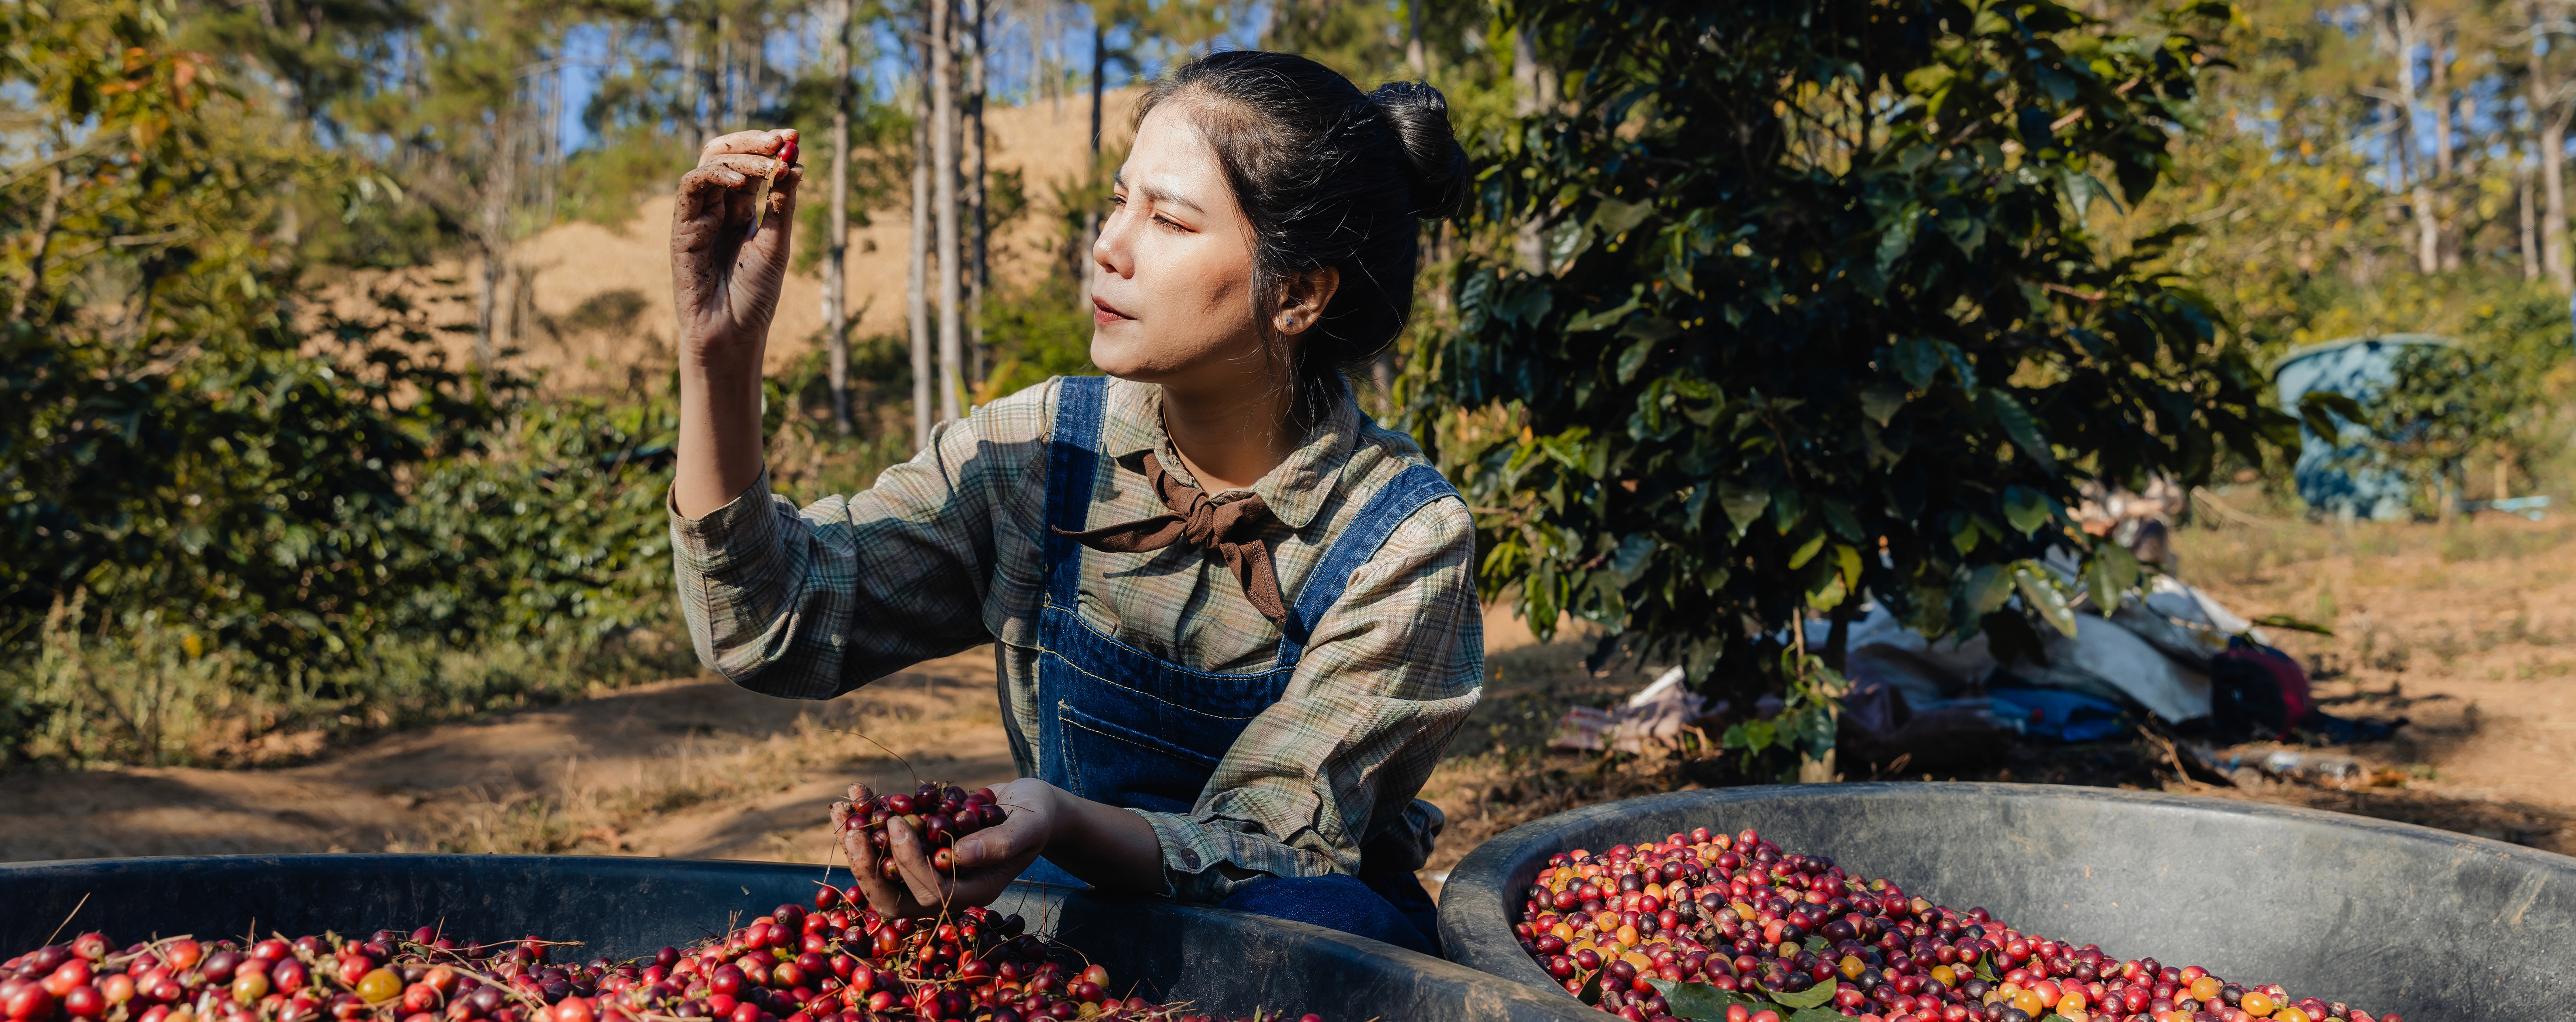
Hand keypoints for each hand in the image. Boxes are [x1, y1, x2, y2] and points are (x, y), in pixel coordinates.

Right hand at [671, 129, 799, 365]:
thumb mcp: (777, 243)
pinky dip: (713, 175)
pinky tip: (738, 181)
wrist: (732, 332)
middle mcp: (719, 208)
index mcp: (743, 212)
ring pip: (710, 164)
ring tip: (768, 163)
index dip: (770, 148)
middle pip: (728, 156)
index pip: (752, 166)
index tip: (794, 137)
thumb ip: (782, 205)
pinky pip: (691, 186)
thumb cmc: (756, 295)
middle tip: (780, 140)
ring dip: (741, 157)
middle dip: (753, 142)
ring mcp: (698, 215)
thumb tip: (795, 164)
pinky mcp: (682, 226)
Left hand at [830, 779, 1057, 918]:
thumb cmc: (1038, 817)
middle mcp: (944, 886)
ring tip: (841, 807)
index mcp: (971, 891)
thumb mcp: (1028, 827)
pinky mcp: (917, 846)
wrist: (1033, 807)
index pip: (929, 892)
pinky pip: (882, 842)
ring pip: (879, 871)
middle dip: (866, 866)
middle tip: (852, 831)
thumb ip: (999, 844)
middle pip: (892, 895)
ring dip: (855, 841)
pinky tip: (855, 793)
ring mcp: (927, 868)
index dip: (907, 863)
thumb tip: (955, 855)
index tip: (898, 823)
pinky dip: (866, 817)